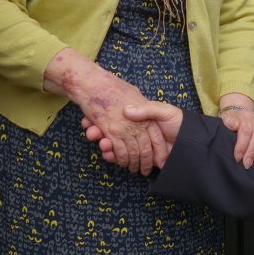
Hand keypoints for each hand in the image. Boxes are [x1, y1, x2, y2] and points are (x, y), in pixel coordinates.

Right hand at [44, 47, 166, 174]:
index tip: (160, 161)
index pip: (156, 136)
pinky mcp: (112, 132)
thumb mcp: (135, 93)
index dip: (159, 150)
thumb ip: (143, 107)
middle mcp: (137, 121)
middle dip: (146, 162)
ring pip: (132, 152)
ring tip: (134, 169)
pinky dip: (120, 159)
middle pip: (145, 148)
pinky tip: (119, 161)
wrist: (92, 83)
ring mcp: (124, 127)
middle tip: (145, 171)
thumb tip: (150, 121)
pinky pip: (119, 150)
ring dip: (132, 163)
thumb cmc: (114, 88)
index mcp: (147, 112)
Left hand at [219, 108, 253, 168]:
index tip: (238, 157)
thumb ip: (228, 122)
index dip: (242, 145)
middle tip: (247, 163)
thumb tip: (232, 124)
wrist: (241, 115)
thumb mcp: (227, 120)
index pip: (245, 130)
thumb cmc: (233, 122)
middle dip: (252, 150)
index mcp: (243, 117)